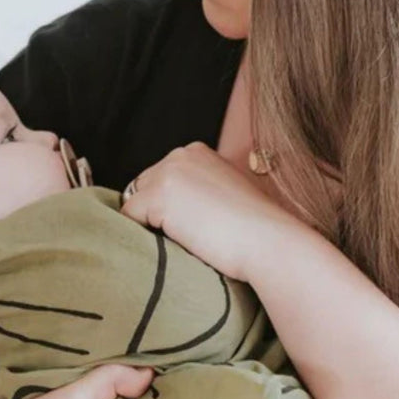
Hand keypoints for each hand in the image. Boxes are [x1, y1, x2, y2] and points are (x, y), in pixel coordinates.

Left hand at [120, 142, 304, 281]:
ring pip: (134, 202)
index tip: (184, 226)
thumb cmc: (254, 229)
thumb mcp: (224, 195)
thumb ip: (197, 192)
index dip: (166, 205)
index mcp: (197, 151)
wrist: (268, 241)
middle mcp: (180, 155)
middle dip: (151, 212)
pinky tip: (167, 246)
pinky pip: (129, 218)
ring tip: (176, 243)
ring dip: (147, 224)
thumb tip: (174, 210)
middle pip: (142, 186)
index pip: (160, 176)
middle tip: (177, 238)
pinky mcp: (158, 197)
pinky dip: (139, 234)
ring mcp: (168, 173)